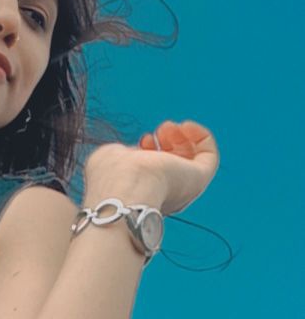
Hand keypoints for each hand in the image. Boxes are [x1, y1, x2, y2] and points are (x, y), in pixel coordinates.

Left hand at [83, 119, 219, 215]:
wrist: (126, 188)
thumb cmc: (112, 178)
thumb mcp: (109, 159)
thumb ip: (121, 155)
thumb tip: (132, 151)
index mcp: (143, 191)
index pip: (156, 171)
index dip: (153, 150)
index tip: (144, 140)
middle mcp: (165, 193)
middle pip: (176, 164)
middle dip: (169, 141)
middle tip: (160, 130)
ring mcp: (183, 186)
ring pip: (192, 160)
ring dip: (183, 137)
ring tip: (169, 128)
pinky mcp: (199, 178)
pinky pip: (209, 155)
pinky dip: (201, 136)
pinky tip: (186, 126)